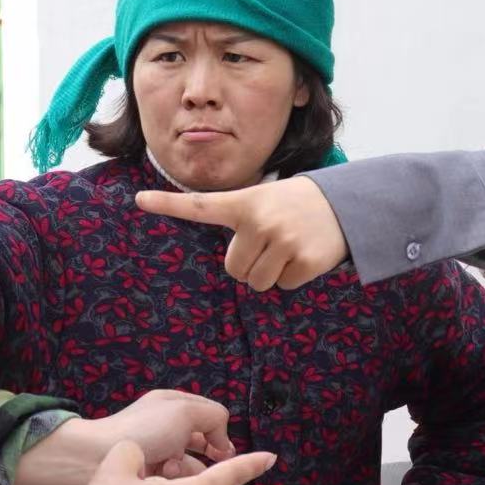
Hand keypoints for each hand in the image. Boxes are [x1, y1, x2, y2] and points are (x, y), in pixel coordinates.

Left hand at [100, 388, 236, 479]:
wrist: (94, 457)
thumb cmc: (144, 431)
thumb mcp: (185, 411)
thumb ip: (213, 417)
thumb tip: (222, 443)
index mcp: (172, 403)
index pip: (209, 415)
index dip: (219, 433)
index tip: (222, 453)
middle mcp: (165, 425)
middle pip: (200, 442)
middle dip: (204, 454)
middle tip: (205, 467)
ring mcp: (155, 450)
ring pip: (188, 464)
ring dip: (186, 470)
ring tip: (171, 473)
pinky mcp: (145, 474)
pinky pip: (171, 480)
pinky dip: (171, 482)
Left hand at [135, 176, 349, 289]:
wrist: (345, 203)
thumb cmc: (296, 205)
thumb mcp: (266, 198)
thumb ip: (241, 218)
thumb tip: (227, 257)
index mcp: (245, 203)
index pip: (200, 205)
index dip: (168, 204)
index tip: (139, 200)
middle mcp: (260, 221)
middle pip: (234, 269)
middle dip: (251, 264)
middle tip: (272, 243)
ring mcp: (283, 242)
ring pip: (257, 283)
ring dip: (270, 274)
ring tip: (289, 248)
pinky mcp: (304, 262)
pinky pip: (284, 286)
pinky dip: (293, 277)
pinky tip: (305, 254)